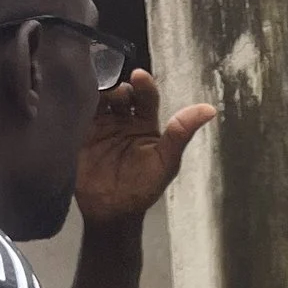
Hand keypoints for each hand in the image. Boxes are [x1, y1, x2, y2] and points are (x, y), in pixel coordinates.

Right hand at [74, 74, 215, 229]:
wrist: (112, 212)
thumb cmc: (143, 189)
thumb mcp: (166, 162)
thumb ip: (181, 134)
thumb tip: (209, 109)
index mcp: (146, 124)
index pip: (146, 96)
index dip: (144, 84)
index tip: (139, 76)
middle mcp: (124, 120)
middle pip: (121, 92)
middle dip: (118, 86)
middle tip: (113, 89)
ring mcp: (102, 125)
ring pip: (100, 98)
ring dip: (99, 90)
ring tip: (96, 91)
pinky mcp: (82, 132)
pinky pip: (80, 111)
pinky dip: (79, 101)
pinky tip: (78, 96)